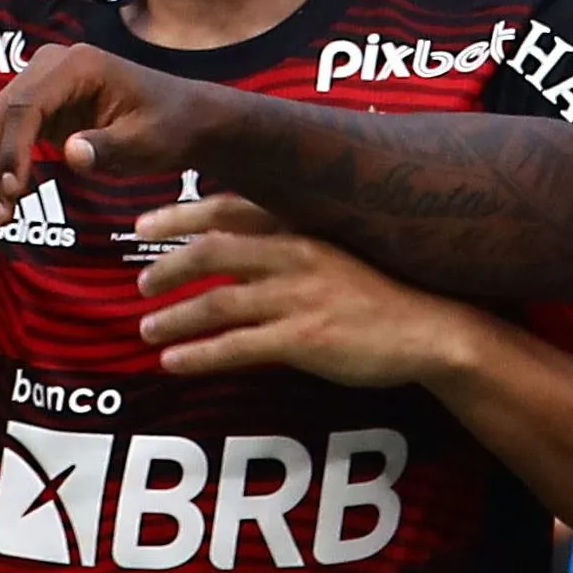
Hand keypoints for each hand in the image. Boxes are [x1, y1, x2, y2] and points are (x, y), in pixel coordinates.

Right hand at [0, 41, 235, 227]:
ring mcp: (38, 83)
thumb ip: (109, 147)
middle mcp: (49, 66)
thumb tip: (71, 152)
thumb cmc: (170, 127)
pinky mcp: (36, 107)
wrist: (185, 119)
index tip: (13, 192)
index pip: (24, 105)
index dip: (10, 150)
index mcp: (77, 65)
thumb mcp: (147, 141)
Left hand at [127, 197, 479, 387]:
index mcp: (304, 227)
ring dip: (174, 317)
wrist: (432, 330)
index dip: (181, 214)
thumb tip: (240, 253)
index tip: (143, 223)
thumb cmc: (385, 294)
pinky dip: (198, 354)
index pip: (230, 209)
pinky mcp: (304, 337)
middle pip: (213, 250)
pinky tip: (174, 363)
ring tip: (147, 330)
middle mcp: (297, 254)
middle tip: (140, 285)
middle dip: (167, 266)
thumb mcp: (339, 253)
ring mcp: (300, 296)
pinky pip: (236, 345)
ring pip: (217, 301)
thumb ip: (291, 247)